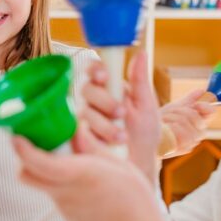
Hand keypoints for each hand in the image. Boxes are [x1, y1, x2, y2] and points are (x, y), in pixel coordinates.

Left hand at [14, 125, 169, 220]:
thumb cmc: (135, 203)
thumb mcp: (119, 166)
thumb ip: (92, 148)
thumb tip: (76, 130)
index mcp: (78, 175)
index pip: (37, 162)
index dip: (22, 148)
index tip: (16, 136)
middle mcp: (65, 192)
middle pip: (26, 175)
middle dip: (24, 158)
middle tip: (34, 142)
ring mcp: (64, 207)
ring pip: (42, 183)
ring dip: (45, 169)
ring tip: (67, 156)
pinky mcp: (69, 217)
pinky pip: (57, 194)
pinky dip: (60, 183)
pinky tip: (82, 179)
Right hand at [77, 52, 161, 182]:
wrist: (139, 167)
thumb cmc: (143, 136)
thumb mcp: (146, 107)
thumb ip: (140, 81)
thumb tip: (141, 53)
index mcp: (108, 89)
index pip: (94, 71)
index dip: (95, 70)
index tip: (103, 76)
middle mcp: (92, 102)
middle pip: (86, 89)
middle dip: (104, 101)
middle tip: (121, 114)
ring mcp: (81, 120)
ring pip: (83, 112)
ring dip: (103, 125)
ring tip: (121, 138)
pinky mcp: (74, 139)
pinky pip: (74, 132)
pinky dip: (89, 138)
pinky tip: (102, 145)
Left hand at [160, 90, 215, 156]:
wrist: (148, 137)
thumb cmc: (163, 122)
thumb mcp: (175, 108)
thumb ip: (189, 100)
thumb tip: (202, 91)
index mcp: (199, 121)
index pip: (211, 112)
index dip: (205, 106)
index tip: (196, 104)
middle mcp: (198, 133)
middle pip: (197, 117)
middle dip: (181, 111)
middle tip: (170, 112)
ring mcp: (192, 142)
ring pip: (186, 123)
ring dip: (172, 118)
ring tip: (164, 120)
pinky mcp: (183, 149)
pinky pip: (181, 135)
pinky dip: (171, 128)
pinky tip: (165, 128)